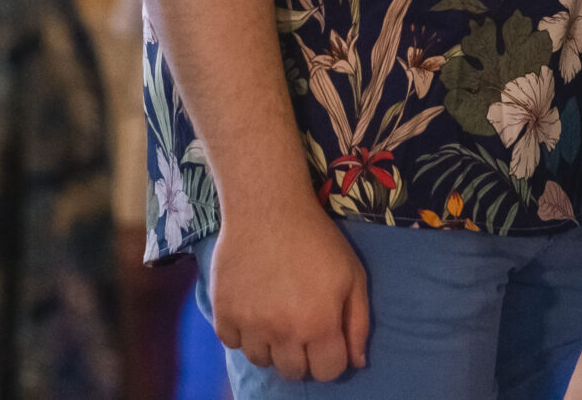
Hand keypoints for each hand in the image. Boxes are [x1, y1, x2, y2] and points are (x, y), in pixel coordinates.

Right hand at [208, 201, 370, 379]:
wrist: (268, 209)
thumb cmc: (317, 240)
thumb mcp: (353, 275)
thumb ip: (358, 322)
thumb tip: (357, 362)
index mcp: (319, 324)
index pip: (327, 373)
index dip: (330, 360)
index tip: (326, 341)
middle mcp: (283, 331)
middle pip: (292, 372)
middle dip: (301, 356)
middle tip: (300, 327)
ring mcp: (249, 324)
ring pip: (261, 360)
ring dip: (271, 346)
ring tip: (275, 317)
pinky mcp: (223, 313)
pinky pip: (232, 343)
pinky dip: (242, 333)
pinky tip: (252, 308)